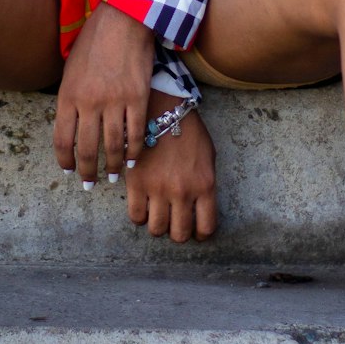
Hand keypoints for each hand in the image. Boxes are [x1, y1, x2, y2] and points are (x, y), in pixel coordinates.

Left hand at [54, 2, 153, 184]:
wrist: (122, 20)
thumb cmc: (93, 41)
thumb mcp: (70, 69)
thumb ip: (70, 98)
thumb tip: (70, 124)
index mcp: (68, 96)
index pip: (62, 139)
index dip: (65, 160)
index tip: (69, 170)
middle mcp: (89, 103)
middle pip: (87, 149)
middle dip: (88, 171)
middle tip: (90, 184)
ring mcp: (115, 102)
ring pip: (112, 146)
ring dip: (112, 166)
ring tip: (112, 176)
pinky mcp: (137, 98)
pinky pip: (136, 134)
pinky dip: (134, 151)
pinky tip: (132, 160)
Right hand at [126, 93, 217, 242]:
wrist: (162, 109)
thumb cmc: (188, 131)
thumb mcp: (208, 156)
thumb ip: (205, 184)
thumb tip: (199, 208)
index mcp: (205, 185)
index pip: (205, 227)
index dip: (200, 234)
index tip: (195, 232)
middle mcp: (183, 191)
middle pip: (179, 234)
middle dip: (177, 233)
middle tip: (174, 224)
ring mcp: (158, 189)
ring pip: (157, 229)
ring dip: (158, 226)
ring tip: (158, 215)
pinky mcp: (137, 183)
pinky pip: (136, 216)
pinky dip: (140, 217)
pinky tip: (143, 207)